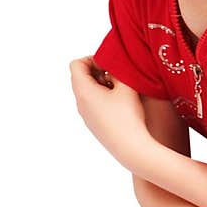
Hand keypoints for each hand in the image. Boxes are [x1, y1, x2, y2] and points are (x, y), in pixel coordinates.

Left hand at [69, 56, 153, 173]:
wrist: (131, 148)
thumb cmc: (127, 116)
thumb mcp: (126, 85)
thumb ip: (118, 69)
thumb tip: (112, 65)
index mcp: (83, 91)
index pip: (76, 64)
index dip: (92, 59)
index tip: (109, 66)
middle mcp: (80, 103)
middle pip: (80, 77)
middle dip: (97, 71)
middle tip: (116, 76)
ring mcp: (85, 115)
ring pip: (87, 91)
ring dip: (101, 85)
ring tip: (119, 90)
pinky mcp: (93, 124)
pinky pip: (92, 103)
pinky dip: (103, 98)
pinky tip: (120, 104)